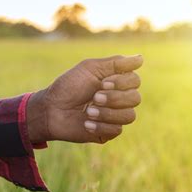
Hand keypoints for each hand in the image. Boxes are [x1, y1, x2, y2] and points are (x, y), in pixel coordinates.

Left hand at [27, 55, 142, 143]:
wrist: (51, 109)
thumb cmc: (69, 86)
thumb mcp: (90, 68)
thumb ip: (116, 63)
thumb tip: (141, 58)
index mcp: (117, 82)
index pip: (135, 81)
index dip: (122, 83)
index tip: (102, 83)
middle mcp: (120, 99)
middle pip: (136, 98)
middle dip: (114, 98)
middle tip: (94, 98)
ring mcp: (115, 116)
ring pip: (130, 116)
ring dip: (107, 113)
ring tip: (88, 112)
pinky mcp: (109, 132)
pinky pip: (117, 130)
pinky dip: (101, 125)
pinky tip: (86, 123)